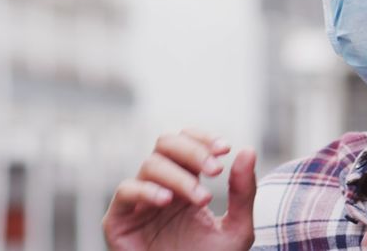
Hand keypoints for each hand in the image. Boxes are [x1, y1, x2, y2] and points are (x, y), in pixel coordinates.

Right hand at [102, 129, 256, 250]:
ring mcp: (139, 202)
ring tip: (202, 199)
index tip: (226, 149)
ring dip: (180, 176)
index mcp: (187, 182)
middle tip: (216, 169)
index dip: (203, 138)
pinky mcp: (118, 221)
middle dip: (193, 150)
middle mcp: (161, 186)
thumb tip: (248, 151)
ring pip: (151, 164)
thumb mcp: (237, 228)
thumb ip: (243, 192)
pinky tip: (167, 200)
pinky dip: (146, 190)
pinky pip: (125, 191)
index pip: (188, 141)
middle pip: (166, 143)